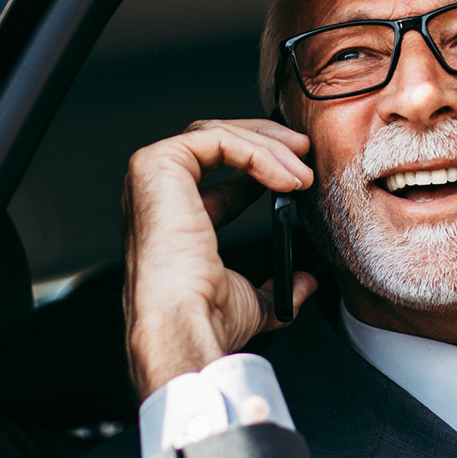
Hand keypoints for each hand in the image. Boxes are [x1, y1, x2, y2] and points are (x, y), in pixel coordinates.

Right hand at [123, 118, 319, 399]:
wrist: (184, 323)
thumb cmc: (204, 317)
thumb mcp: (252, 301)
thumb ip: (277, 288)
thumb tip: (304, 283)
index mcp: (172, 217)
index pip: (215, 172)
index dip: (260, 165)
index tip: (297, 176)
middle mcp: (156, 192)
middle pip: (214, 140)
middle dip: (266, 142)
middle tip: (305, 153)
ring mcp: (152, 175)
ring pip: (218, 134)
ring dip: (269, 148)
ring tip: (303, 174)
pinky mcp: (157, 164)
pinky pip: (218, 140)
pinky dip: (258, 153)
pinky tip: (286, 179)